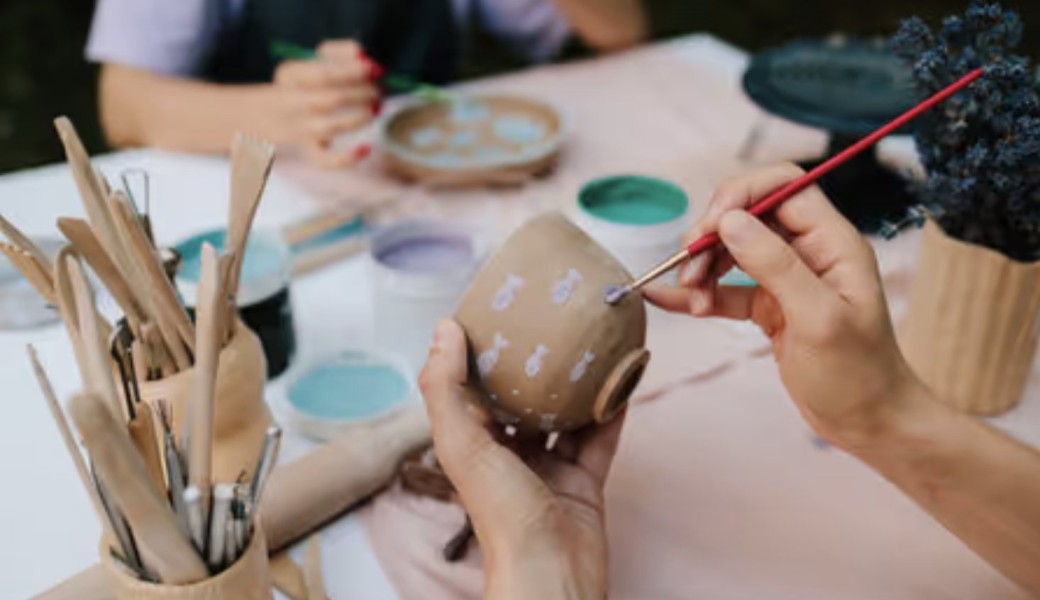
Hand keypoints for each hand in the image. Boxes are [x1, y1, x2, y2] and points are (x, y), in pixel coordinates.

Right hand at [265, 40, 380, 167]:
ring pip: (328, 127)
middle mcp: (289, 102)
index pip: (323, 74)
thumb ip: (340, 54)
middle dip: (361, 94)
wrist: (265, 113)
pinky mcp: (307, 150)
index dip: (353, 72)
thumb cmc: (303, 84)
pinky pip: (323, 160)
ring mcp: (297, 129)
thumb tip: (363, 55)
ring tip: (376, 107)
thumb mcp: (314, 61)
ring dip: (359, 117)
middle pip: (329, 100)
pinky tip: (366, 148)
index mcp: (290, 74)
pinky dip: (346, 158)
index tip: (374, 69)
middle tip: (379, 91)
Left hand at [419, 319, 622, 599]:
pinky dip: (612, 408)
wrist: (554, 573)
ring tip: (590, 341)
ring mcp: (550, 469)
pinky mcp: (586, 480)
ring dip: (576, 383)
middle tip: (550, 320)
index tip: (497, 313)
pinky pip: (601, 436)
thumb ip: (446, 388)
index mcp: (474, 448)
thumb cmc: (502, 516)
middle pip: (522, 400)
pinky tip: (623, 376)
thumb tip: (444, 328)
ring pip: (565, 416)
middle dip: (534, 364)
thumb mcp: (462, 445)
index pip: (473, 391)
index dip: (481, 354)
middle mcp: (510, 457)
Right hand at [645, 163, 922, 449]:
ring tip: (691, 298)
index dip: (742, 195)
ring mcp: (786, 279)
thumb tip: (730, 222)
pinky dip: (699, 293)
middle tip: (689, 267)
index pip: (783, 186)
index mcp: (832, 242)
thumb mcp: (818, 318)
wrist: (868, 424)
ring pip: (732, 250)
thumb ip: (775, 266)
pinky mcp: (769, 307)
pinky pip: (726, 289)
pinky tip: (670, 301)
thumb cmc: (857, 374)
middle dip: (712, 235)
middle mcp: (809, 252)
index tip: (710, 227)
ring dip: (703, 268)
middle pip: (749, 215)